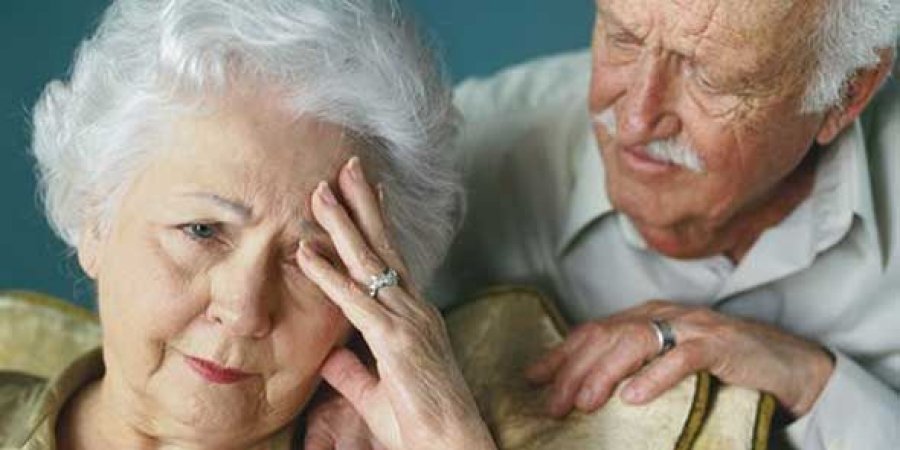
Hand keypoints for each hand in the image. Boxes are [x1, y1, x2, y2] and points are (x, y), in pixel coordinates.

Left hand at [296, 157, 494, 449]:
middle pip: (384, 246)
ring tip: (320, 191)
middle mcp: (415, 309)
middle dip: (362, 204)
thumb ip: (353, 371)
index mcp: (415, 316)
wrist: (451, 443)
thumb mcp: (376, 392)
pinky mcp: (394, 341)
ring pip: (370, 262)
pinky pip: (354, 301)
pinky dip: (328, 275)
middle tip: (346, 167)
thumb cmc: (420, 423)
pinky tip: (307, 251)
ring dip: (342, 225)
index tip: (366, 191)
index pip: (393, 259)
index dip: (378, 223)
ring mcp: (407, 321)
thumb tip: (330, 356)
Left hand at [525, 300, 834, 418]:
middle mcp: (663, 315)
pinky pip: (683, 357)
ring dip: (605, 373)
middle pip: (606, 336)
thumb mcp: (668, 362)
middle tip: (554, 404)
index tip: (532, 379)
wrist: (787, 363)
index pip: (592, 330)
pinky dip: (656, 376)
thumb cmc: (722, 366)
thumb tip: (586, 389)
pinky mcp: (720, 344)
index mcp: (646, 316)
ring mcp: (691, 326)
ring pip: (636, 341)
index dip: (560, 354)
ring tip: (585, 402)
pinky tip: (634, 397)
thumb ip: (632, 366)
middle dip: (574, 370)